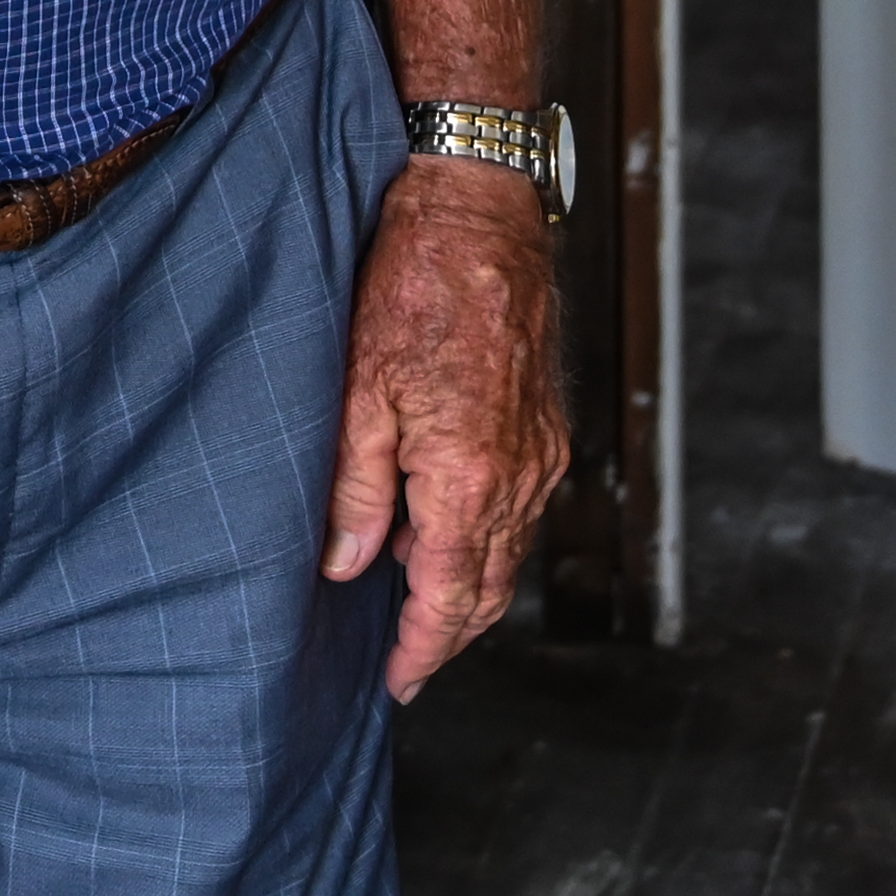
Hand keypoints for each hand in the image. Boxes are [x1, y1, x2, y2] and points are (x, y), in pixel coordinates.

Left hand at [322, 158, 567, 699]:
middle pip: (490, 588)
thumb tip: (349, 566)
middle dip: (447, 634)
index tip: (397, 683)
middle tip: (407, 663)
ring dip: (468, 587)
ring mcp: (542, 451)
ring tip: (418, 608)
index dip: (422, 649)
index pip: (450, 598)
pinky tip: (446, 532)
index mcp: (469, 478)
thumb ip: (358, 489)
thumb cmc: (411, 286)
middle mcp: (521, 475)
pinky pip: (522, 508)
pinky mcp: (546, 425)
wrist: (477, 212)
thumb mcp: (357, 390)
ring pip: (509, 550)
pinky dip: (487, 538)